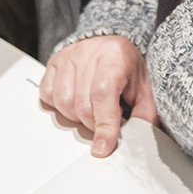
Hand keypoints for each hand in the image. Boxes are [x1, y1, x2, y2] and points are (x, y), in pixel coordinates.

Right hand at [39, 35, 155, 157]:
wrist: (113, 46)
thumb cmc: (128, 67)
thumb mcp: (144, 89)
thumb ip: (144, 115)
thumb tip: (136, 141)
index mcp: (114, 56)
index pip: (102, 94)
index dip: (104, 125)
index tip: (103, 147)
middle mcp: (88, 52)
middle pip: (81, 103)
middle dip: (92, 124)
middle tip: (104, 123)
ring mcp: (68, 56)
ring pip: (62, 102)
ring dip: (75, 117)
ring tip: (90, 111)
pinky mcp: (54, 61)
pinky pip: (47, 94)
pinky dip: (59, 106)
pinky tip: (74, 102)